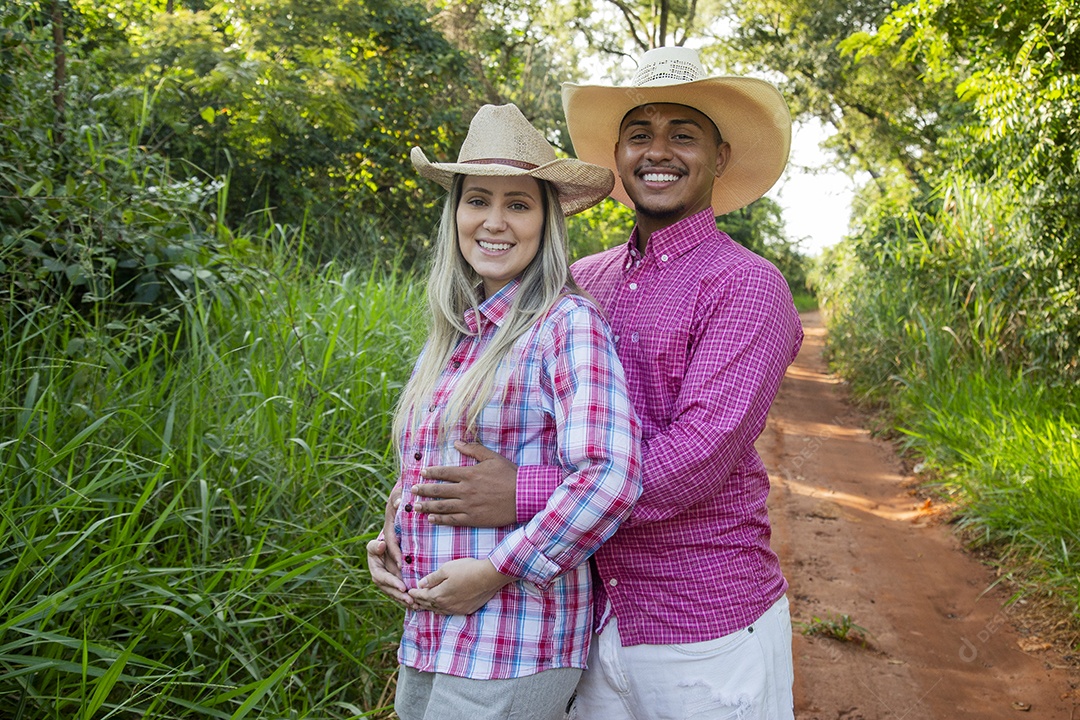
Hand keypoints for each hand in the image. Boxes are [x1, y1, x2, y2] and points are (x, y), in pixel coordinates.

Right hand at [366, 486, 412, 606]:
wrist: (404, 523)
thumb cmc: (399, 512)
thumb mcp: (397, 503)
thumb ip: (396, 501)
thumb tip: (399, 502)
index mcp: (375, 545)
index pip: (375, 551)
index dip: (387, 557)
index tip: (402, 563)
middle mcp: (377, 560)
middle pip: (379, 576)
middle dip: (392, 585)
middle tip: (405, 590)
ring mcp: (384, 571)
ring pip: (387, 587)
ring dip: (398, 595)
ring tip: (412, 601)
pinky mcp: (394, 578)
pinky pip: (396, 590)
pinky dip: (404, 597)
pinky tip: (417, 604)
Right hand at [366, 537, 412, 606]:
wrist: (386, 549)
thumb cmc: (381, 545)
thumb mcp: (376, 544)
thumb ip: (377, 546)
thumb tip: (381, 545)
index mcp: (375, 570)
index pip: (383, 578)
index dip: (393, 583)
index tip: (403, 587)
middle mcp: (380, 580)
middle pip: (390, 590)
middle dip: (400, 596)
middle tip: (411, 600)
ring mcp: (388, 585)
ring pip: (396, 595)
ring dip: (405, 600)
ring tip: (415, 605)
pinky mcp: (394, 587)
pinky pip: (400, 595)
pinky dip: (407, 600)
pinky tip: (416, 605)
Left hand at [409, 558, 512, 615]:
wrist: (488, 577)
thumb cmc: (467, 570)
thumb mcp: (446, 569)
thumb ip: (432, 578)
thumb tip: (420, 584)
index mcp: (439, 595)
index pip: (422, 596)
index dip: (414, 593)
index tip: (408, 592)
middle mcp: (445, 605)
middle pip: (428, 605)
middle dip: (419, 602)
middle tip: (412, 600)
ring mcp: (456, 609)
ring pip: (438, 610)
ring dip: (430, 607)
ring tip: (424, 605)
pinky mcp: (465, 610)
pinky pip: (449, 612)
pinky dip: (441, 609)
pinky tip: (441, 607)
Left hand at [412, 441, 517, 527]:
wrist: (524, 496)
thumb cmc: (510, 475)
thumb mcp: (492, 457)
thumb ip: (473, 449)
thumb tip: (457, 443)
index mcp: (469, 474)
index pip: (444, 472)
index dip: (431, 473)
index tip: (421, 473)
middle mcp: (465, 490)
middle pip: (439, 490)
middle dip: (424, 490)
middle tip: (413, 490)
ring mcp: (468, 506)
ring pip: (442, 506)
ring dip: (427, 506)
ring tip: (415, 507)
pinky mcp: (473, 519)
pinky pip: (453, 520)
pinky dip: (440, 520)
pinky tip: (431, 520)